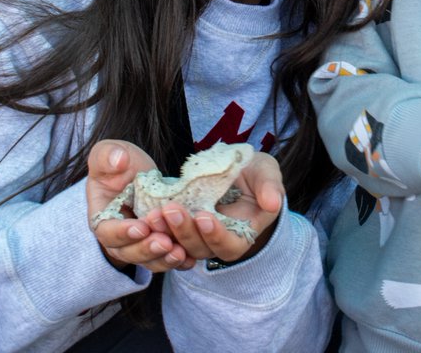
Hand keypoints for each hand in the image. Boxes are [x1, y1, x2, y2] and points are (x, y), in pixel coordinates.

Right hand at [86, 140, 195, 272]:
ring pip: (149, 260)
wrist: (139, 174)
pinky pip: (166, 259)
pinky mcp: (159, 246)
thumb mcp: (110, 152)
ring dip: (164, 259)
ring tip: (180, 252)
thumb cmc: (120, 164)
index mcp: (102, 217)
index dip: (122, 232)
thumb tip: (118, 160)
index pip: (107, 232)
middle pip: (129, 252)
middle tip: (165, 242)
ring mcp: (140, 244)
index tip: (141, 226)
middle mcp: (119, 238)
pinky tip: (190, 258)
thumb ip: (108, 155)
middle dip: (147, 249)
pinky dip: (178, 261)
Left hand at [143, 151, 284, 262]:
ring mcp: (196, 235)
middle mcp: (217, 241)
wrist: (236, 171)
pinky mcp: (180, 225)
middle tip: (171, 210)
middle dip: (185, 232)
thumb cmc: (255, 175)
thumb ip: (270, 187)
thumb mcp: (266, 174)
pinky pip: (166, 234)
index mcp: (242, 235)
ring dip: (166, 231)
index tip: (204, 216)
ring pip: (179, 245)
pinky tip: (147, 214)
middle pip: (200, 249)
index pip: (230, 245)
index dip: (217, 235)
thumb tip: (273, 202)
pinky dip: (156, 228)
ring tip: (155, 212)